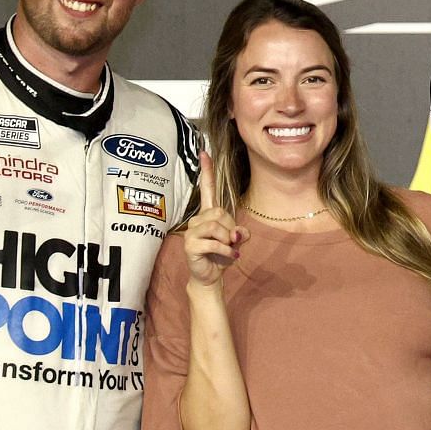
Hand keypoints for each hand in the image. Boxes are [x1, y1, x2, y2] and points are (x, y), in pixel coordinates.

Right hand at [183, 153, 245, 285]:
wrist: (210, 276)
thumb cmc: (221, 255)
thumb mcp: (236, 241)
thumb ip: (240, 232)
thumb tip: (236, 234)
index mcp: (208, 214)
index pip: (207, 189)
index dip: (207, 172)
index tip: (205, 153)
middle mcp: (197, 219)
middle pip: (220, 213)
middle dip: (231, 228)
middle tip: (231, 243)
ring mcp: (191, 232)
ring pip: (217, 227)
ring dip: (228, 241)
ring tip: (228, 250)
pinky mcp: (190, 245)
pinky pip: (215, 243)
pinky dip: (227, 252)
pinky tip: (231, 257)